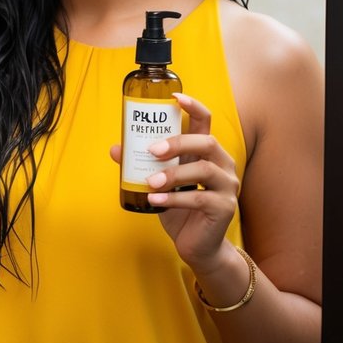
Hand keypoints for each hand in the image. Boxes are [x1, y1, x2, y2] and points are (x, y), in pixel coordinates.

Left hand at [109, 92, 240, 271]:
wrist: (197, 246)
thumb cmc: (179, 209)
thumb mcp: (159, 184)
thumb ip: (141, 165)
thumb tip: (116, 149)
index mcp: (207, 153)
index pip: (206, 122)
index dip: (193, 106)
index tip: (174, 97)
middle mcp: (222, 165)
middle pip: (206, 142)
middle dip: (178, 142)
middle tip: (152, 151)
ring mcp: (227, 187)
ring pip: (204, 170)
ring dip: (173, 174)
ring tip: (150, 182)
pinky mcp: (224, 208)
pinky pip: (200, 199)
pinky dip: (174, 198)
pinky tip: (155, 200)